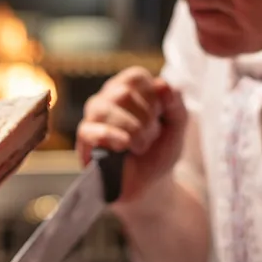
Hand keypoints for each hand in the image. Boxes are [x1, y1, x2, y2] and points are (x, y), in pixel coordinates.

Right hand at [76, 67, 187, 203]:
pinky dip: (109, 136)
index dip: (153, 98)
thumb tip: (163, 84)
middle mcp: (107, 99)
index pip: (135, 77)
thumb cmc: (159, 151)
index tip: (160, 117)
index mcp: (128, 89)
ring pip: (104, 109)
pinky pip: (88, 130)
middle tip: (150, 137)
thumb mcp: (177, 126)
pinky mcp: (84, 141)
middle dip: (145, 118)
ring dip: (132, 130)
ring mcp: (93, 119)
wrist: (150, 185)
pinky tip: (123, 145)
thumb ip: (175, 104)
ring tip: (140, 147)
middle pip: (122, 92)